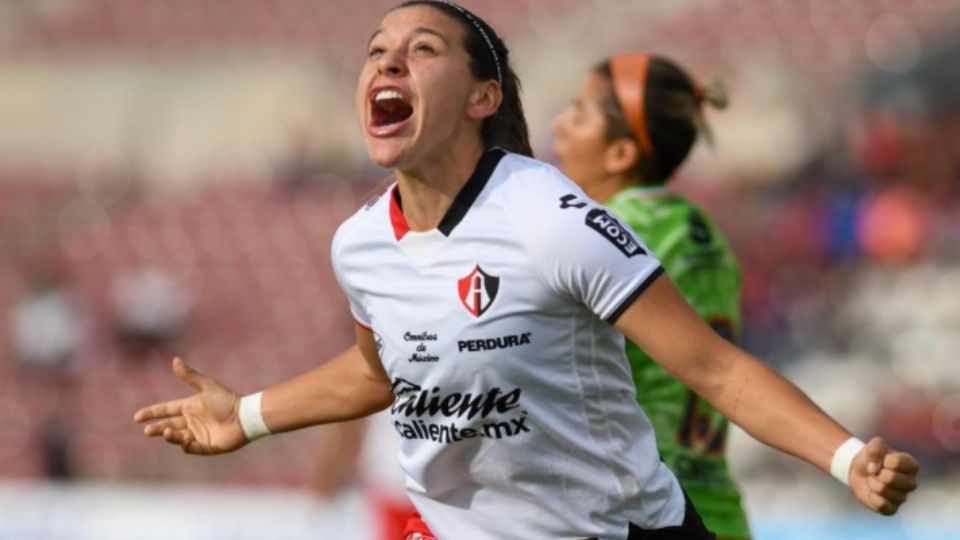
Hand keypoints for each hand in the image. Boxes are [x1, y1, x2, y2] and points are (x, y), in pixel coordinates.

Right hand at [133, 357, 247, 454]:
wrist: (245, 415)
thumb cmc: (228, 400)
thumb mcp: (207, 387)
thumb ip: (190, 376)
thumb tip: (175, 360)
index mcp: (190, 407)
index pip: (166, 410)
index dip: (152, 413)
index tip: (137, 417)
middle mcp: (192, 421)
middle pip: (168, 425)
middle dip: (157, 428)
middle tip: (148, 431)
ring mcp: (199, 434)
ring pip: (178, 437)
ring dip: (170, 436)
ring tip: (167, 432)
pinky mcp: (207, 446)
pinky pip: (192, 448)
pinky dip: (186, 445)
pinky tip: (185, 440)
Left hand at [849, 437, 919, 514]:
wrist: (860, 471)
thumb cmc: (872, 456)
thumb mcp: (874, 444)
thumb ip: (876, 448)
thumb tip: (874, 469)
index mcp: (911, 465)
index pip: (897, 462)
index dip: (882, 460)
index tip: (881, 460)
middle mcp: (911, 483)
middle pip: (891, 478)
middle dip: (876, 473)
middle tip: (875, 472)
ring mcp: (903, 497)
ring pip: (884, 491)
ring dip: (872, 483)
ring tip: (873, 481)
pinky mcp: (892, 509)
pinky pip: (882, 505)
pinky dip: (872, 497)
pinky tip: (872, 493)